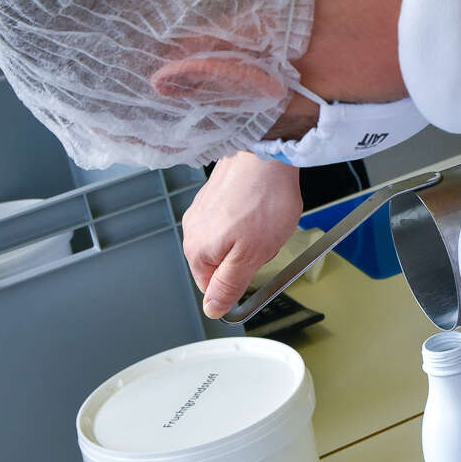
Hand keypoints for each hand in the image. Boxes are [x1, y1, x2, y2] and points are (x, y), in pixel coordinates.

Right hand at [181, 153, 303, 316]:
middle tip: (264, 242)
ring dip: (250, 237)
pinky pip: (233, 218)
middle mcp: (193, 229)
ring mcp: (202, 209)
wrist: (267, 154)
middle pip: (221, 262)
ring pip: (229, 240)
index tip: (255, 267)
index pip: (213, 287)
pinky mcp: (215, 194)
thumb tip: (213, 308)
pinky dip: (250, 216)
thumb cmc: (262, 200)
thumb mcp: (251, 256)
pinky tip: (262, 207)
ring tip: (266, 221)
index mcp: (197, 251)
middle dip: (246, 257)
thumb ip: (229, 285)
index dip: (238, 281)